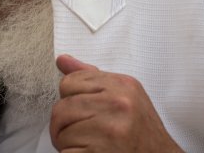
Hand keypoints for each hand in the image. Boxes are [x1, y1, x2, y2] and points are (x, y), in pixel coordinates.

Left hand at [50, 54, 182, 151]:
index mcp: (122, 86)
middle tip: (85, 134)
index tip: (87, 112)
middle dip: (65, 125)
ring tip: (90, 145)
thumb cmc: (143, 134)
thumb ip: (91, 78)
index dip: (71, 101)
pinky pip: (65, 150)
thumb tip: (63, 60)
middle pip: (61, 108)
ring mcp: (109, 129)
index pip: (69, 82)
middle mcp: (118, 104)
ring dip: (67, 142)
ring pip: (60, 131)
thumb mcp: (125, 96)